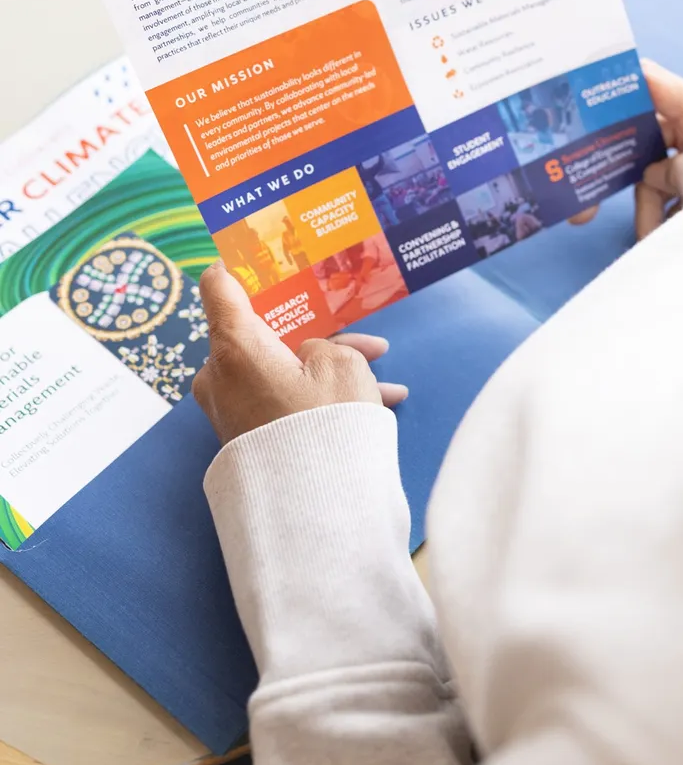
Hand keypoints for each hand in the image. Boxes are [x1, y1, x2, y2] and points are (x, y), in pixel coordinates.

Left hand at [192, 261, 407, 444]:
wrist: (314, 509)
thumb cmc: (325, 427)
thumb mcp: (341, 366)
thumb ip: (324, 345)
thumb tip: (307, 357)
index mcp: (235, 345)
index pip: (219, 285)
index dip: (240, 265)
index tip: (260, 255)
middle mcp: (222, 376)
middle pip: (263, 334)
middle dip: (316, 335)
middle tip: (361, 337)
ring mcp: (231, 410)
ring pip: (281, 371)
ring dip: (329, 371)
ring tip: (382, 379)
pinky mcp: (246, 437)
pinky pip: (283, 403)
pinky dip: (319, 399)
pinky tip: (373, 404)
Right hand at [569, 59, 682, 237]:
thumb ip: (679, 169)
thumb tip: (654, 175)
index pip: (648, 82)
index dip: (613, 81)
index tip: (578, 91)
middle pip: (640, 138)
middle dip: (616, 170)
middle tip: (586, 204)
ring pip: (652, 176)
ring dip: (644, 207)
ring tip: (643, 237)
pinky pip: (669, 198)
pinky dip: (660, 218)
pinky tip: (656, 240)